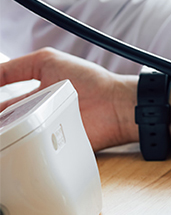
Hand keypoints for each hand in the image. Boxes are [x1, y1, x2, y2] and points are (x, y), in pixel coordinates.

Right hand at [0, 48, 137, 151]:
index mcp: (34, 96)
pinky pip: (28, 153)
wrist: (114, 104)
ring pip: (10, 138)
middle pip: (4, 123)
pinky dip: (16, 150)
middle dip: (0, 121)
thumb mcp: (47, 61)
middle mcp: (36, 115)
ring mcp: (43, 133)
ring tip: (3, 129)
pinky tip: (7, 143)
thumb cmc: (89, 80)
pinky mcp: (51, 149)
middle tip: (1, 121)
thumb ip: (15, 67)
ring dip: (3, 133)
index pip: (1, 103)